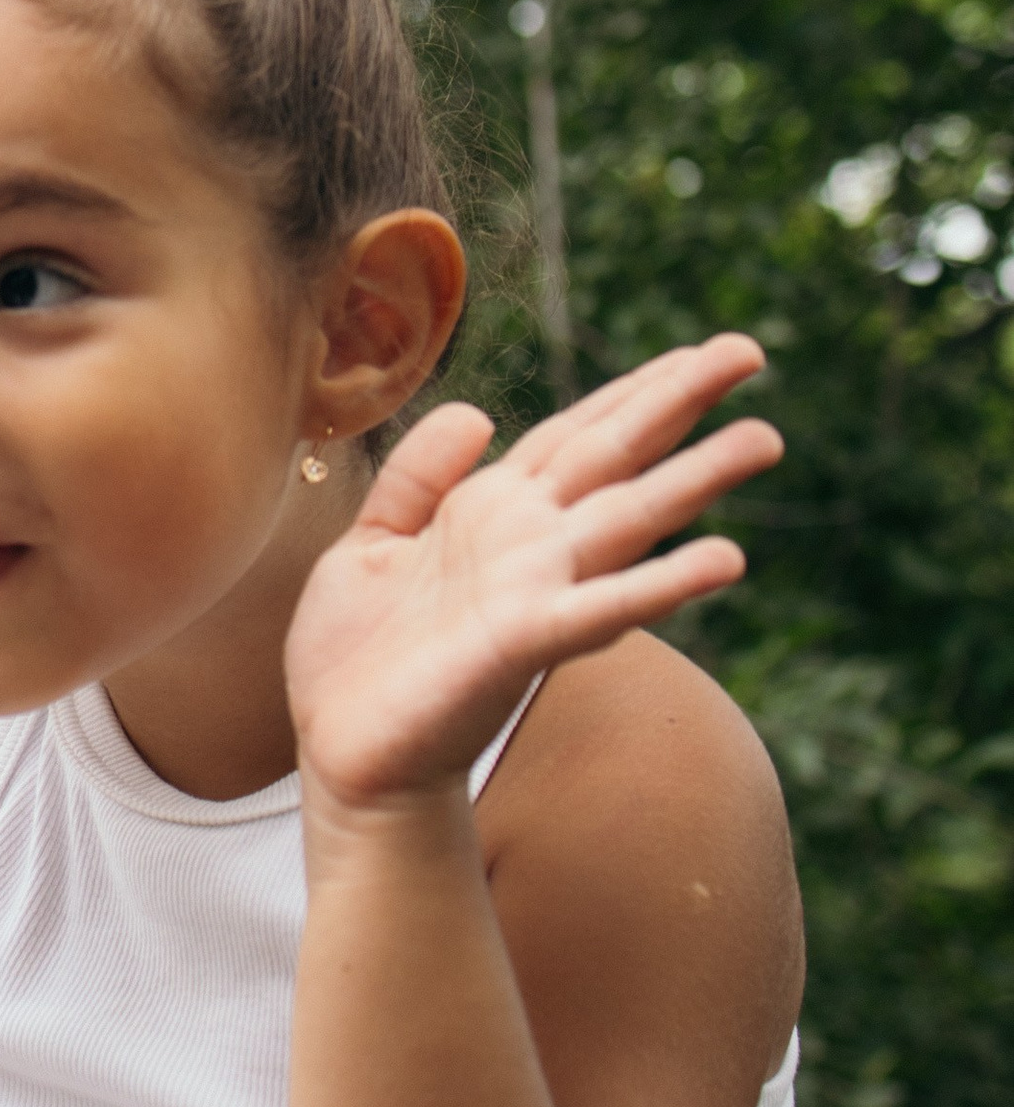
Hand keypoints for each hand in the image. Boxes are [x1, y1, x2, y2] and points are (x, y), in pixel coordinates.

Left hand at [286, 338, 782, 809]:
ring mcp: (533, 591)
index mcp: (491, 513)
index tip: (698, 351)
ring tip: (764, 438)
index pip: (575, 434)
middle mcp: (528, 545)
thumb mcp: (369, 543)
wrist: (343, 754)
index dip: (632, 389)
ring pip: (629, 519)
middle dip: (680, 404)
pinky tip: (724, 560)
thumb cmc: (357, 658)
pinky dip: (661, 584)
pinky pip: (600, 607)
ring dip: (696, 478)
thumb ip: (418, 477)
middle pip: (616, 457)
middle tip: (752, 352)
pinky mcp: (521, 642)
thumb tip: (478, 411)